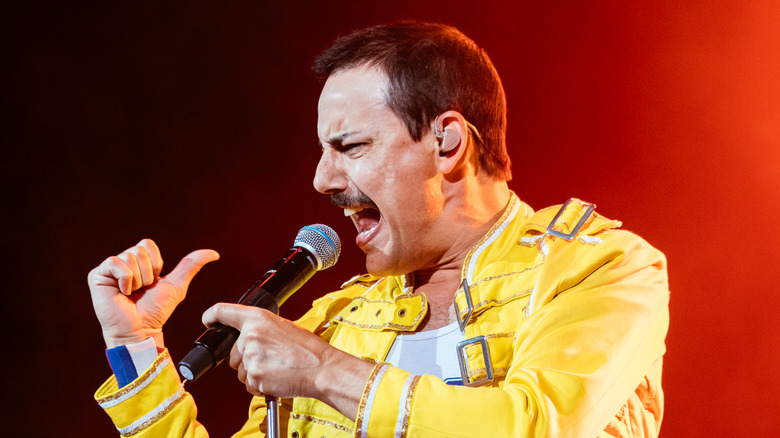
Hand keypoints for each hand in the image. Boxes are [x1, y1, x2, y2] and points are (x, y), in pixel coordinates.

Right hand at [88, 239, 219, 347]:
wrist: (141, 329)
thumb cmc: (156, 311)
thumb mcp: (176, 285)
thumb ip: (191, 266)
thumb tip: (214, 253)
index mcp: (138, 261)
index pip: (148, 245)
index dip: (155, 264)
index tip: (152, 283)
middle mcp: (122, 262)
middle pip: (139, 250)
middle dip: (147, 273)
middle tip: (141, 291)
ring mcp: (109, 269)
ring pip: (129, 258)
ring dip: (137, 280)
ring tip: (131, 294)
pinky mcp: (97, 276)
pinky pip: (116, 264)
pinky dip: (126, 280)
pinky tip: (122, 293)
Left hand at [202, 303, 373, 418]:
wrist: (321, 368)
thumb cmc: (307, 349)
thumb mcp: (283, 326)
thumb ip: (261, 329)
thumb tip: (247, 337)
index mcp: (258, 318)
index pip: (223, 312)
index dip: (212, 316)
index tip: (208, 319)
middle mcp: (251, 335)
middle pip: (232, 352)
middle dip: (245, 359)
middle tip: (270, 358)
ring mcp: (251, 357)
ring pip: (240, 370)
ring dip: (253, 373)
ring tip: (276, 368)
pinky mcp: (254, 376)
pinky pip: (249, 384)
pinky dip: (260, 385)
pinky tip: (276, 377)